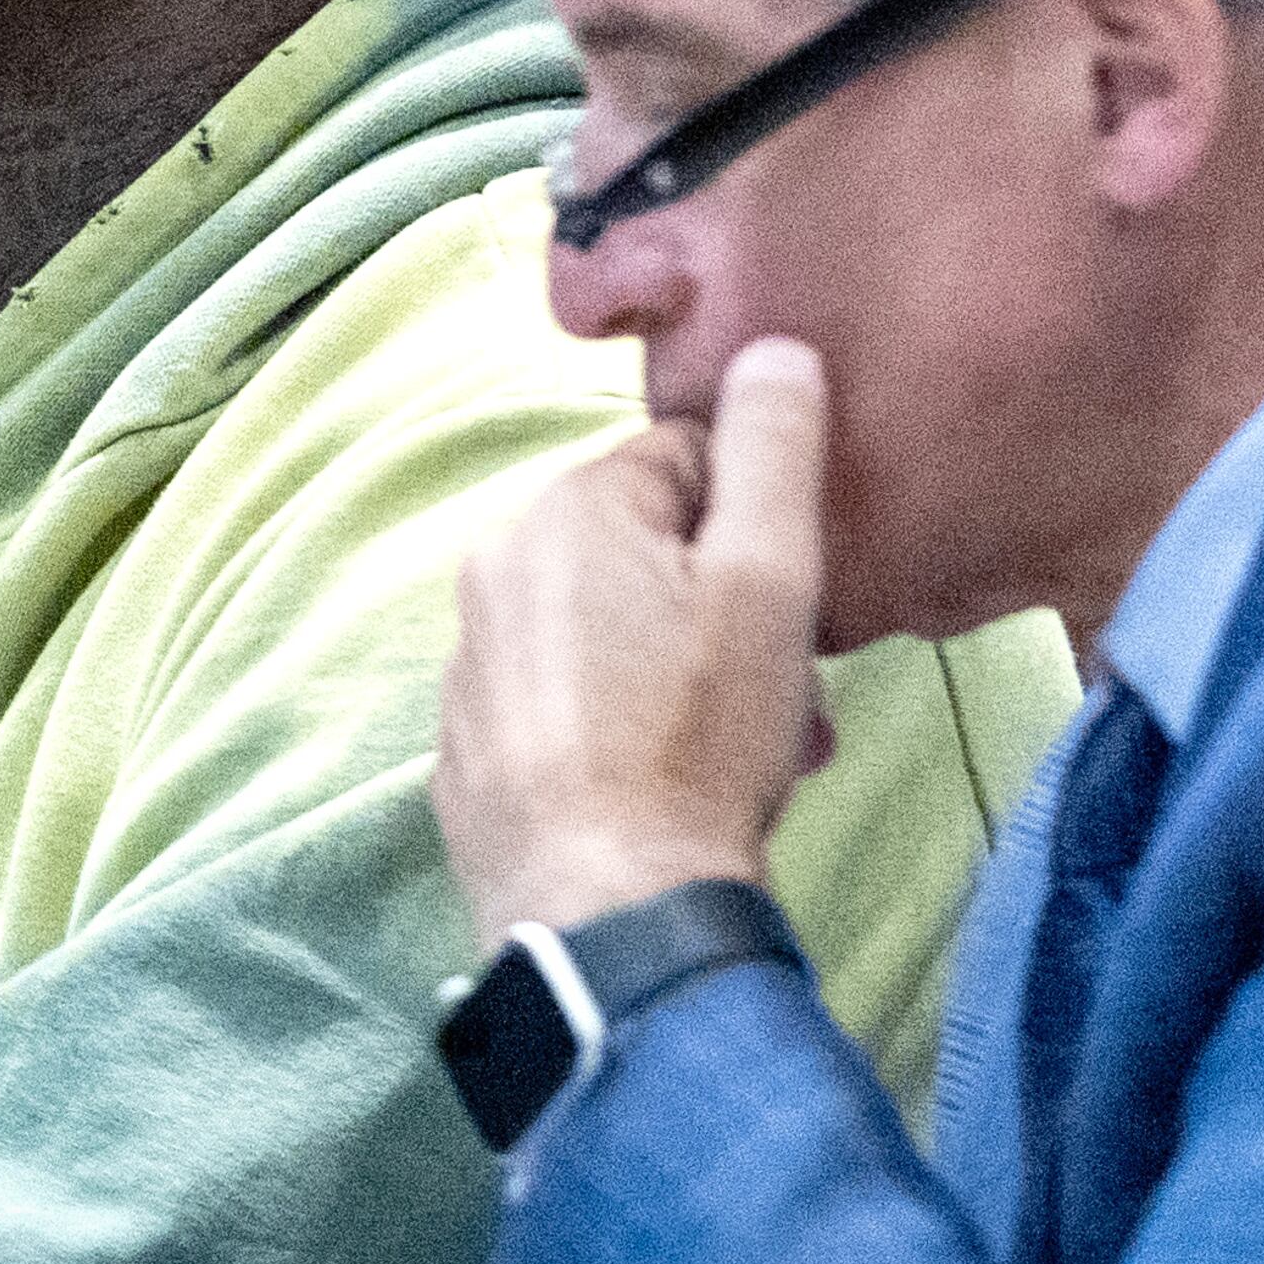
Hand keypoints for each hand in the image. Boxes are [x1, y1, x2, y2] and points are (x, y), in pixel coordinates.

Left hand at [434, 336, 834, 947]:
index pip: (688, 460)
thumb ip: (775, 447)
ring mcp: (471, 663)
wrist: (609, 915)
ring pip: (608, 631)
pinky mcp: (468, 750)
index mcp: (564, 508)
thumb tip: (773, 348)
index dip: (757, 526)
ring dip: (683, 670)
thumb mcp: (769, 578)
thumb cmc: (697, 740)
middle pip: (645, 549)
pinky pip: (564, 704)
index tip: (795, 603)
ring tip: (746, 750)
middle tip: (786, 689)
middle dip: (723, 606)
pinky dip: (620, 727)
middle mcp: (495, 566)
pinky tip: (669, 785)